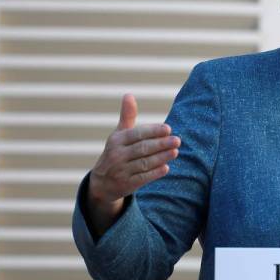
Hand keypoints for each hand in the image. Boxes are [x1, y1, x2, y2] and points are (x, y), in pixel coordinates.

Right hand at [86, 94, 179, 234]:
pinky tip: (166, 167)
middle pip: (142, 149)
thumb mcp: (119, 134)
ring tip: (176, 152)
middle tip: (177, 140)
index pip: (137, 134)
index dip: (153, 131)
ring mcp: (121, 171)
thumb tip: (129, 94)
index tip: (168, 129)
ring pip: (144, 163)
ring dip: (161, 158)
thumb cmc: (117, 152)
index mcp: (117, 140)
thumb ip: (127, 116)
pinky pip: (142, 178)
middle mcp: (117, 155)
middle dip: (161, 144)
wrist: (102, 183)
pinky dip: (154, 173)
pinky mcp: (127, 185)